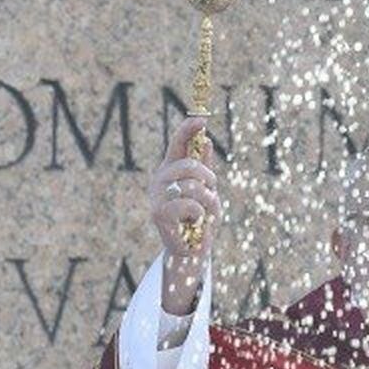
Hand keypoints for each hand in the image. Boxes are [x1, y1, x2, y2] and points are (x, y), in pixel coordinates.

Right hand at [150, 115, 220, 315]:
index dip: (188, 129)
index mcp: (171, 170)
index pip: (178, 144)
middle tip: (211, 193)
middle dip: (208, 179)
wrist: (190, 249)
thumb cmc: (198, 218)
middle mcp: (160, 179)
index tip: (201, 119)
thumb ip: (204, 167)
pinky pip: (189, 204)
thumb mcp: (206, 190)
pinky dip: (199, 214)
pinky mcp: (158, 213)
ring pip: (193, 186)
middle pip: (190, 166)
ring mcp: (157, 196)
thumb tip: (205, 141)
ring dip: (207, 200)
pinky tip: (194, 222)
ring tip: (203, 213)